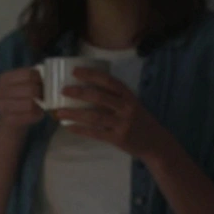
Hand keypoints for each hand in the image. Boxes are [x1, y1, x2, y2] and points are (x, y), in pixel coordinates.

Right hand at [0, 67, 44, 130]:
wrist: (11, 118)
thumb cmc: (22, 97)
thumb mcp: (26, 83)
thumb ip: (35, 78)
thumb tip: (49, 78)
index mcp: (4, 78)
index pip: (29, 74)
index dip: (40, 79)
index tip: (41, 83)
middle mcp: (0, 91)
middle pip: (30, 89)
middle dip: (40, 93)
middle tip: (41, 95)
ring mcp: (2, 106)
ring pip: (30, 104)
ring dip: (38, 104)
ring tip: (38, 104)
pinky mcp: (8, 120)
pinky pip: (29, 115)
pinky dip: (36, 114)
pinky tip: (35, 113)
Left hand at [56, 67, 172, 159]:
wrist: (155, 142)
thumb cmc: (138, 120)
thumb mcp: (131, 105)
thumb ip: (114, 98)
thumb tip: (85, 92)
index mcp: (129, 96)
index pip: (110, 81)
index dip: (92, 75)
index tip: (75, 71)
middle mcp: (127, 108)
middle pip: (100, 97)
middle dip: (79, 93)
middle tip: (63, 90)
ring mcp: (122, 124)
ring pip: (94, 116)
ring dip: (75, 113)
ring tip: (59, 111)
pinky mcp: (118, 139)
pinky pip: (95, 133)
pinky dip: (80, 129)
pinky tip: (68, 126)